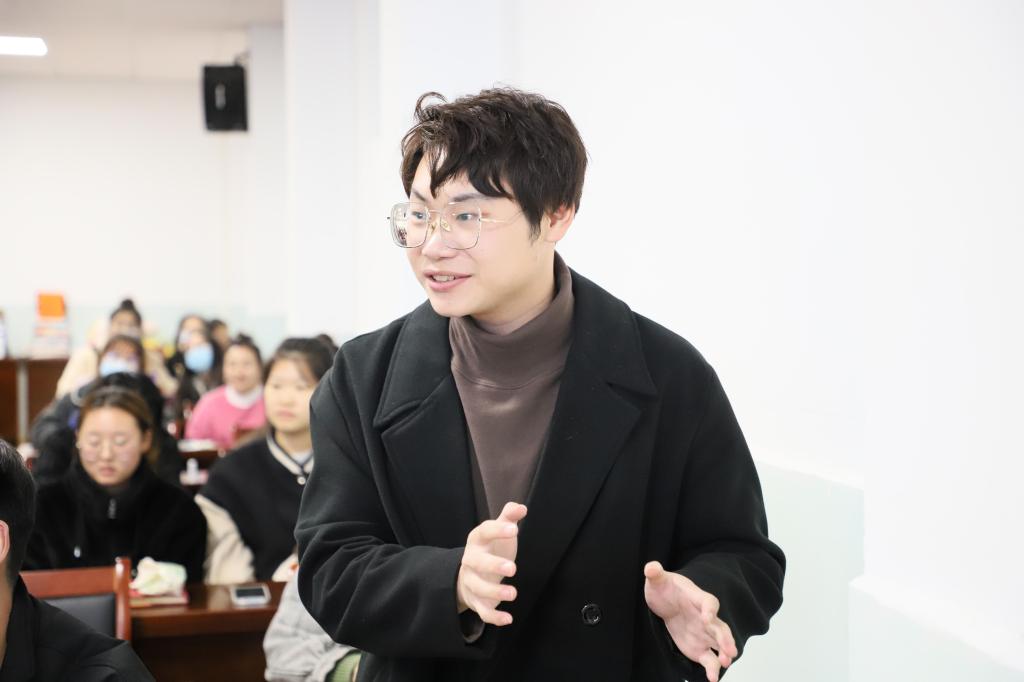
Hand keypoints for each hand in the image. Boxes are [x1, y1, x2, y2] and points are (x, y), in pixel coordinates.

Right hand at [456, 502, 526, 625]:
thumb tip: (521, 507)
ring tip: (513, 593)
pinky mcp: (477, 601)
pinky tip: (508, 619)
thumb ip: (509, 517)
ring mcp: (472, 582)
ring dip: (494, 592)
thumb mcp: (499, 530)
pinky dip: (493, 617)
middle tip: (513, 568)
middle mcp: (471, 561)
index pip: (483, 532)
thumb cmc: (491, 548)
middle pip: (476, 562)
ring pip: (478, 588)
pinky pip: (482, 611)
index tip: (514, 529)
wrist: (472, 573)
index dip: (497, 530)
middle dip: (492, 565)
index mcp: (477, 541)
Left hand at [643, 561, 736, 681]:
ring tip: (727, 662)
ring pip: (719, 643)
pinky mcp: (700, 648)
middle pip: (720, 626)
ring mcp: (705, 633)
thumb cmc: (664, 589)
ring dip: (724, 652)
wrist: (665, 604)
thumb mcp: (657, 580)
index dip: (709, 609)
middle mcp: (706, 617)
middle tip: (729, 650)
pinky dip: (713, 668)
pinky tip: (712, 679)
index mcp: (697, 598)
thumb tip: (651, 567)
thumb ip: (655, 574)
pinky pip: (709, 659)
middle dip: (725, 638)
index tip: (706, 617)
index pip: (708, 602)